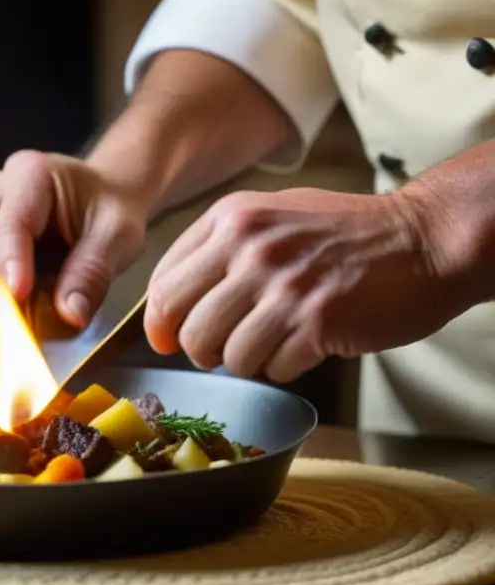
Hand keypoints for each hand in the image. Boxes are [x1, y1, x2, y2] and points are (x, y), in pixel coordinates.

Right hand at [0, 150, 147, 327]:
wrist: (99, 200)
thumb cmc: (108, 211)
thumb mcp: (118, 236)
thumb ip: (93, 272)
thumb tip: (69, 316)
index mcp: (31, 175)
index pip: (8, 223)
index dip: (8, 264)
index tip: (17, 299)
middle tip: (11, 323)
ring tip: (7, 323)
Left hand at [143, 187, 457, 381]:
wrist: (423, 239)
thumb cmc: (343, 234)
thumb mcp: (270, 216)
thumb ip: (216, 252)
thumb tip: (165, 308)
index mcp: (232, 219)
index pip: (164, 285)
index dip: (161, 322)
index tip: (168, 337)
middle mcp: (252, 249)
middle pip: (187, 328)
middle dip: (199, 349)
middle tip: (222, 348)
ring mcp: (284, 286)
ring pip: (227, 356)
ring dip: (246, 360)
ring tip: (274, 340)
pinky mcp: (316, 322)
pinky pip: (270, 369)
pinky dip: (283, 367)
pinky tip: (304, 343)